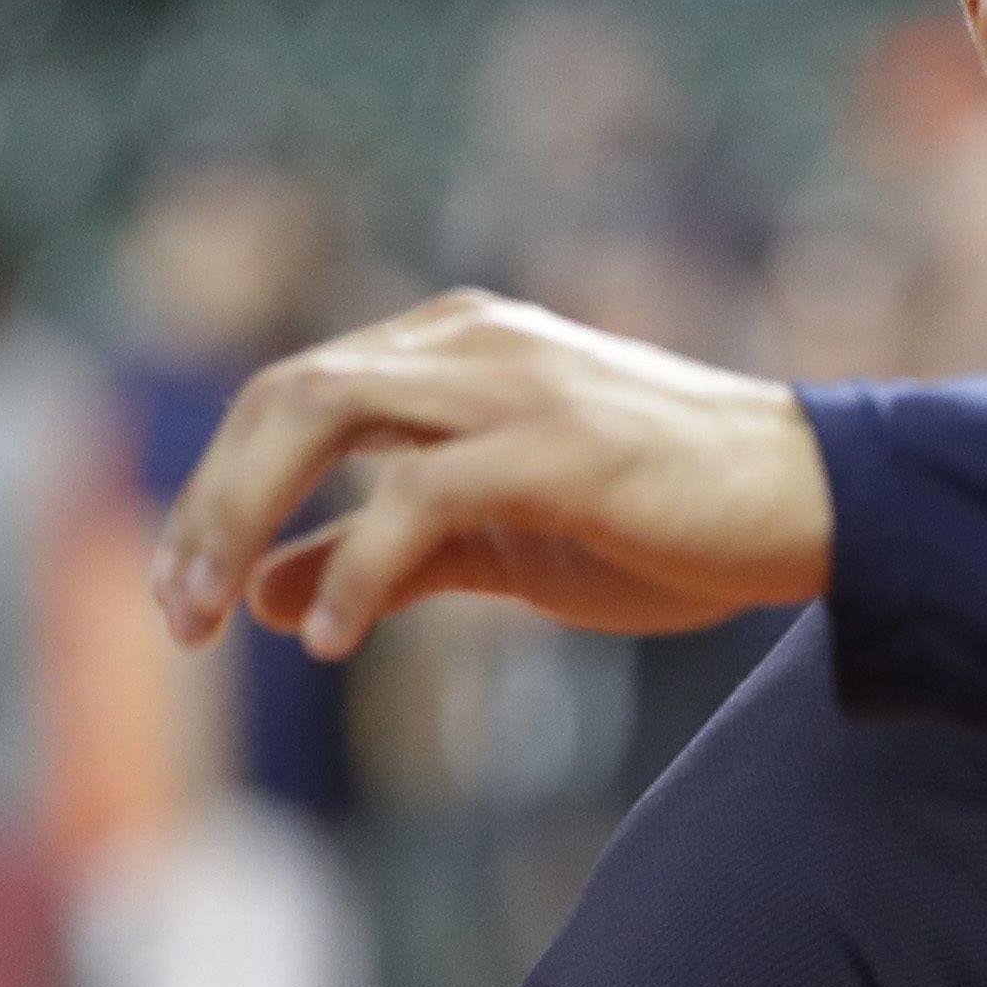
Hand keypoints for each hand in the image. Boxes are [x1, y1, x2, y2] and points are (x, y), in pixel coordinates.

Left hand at [149, 291, 832, 658]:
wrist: (812, 504)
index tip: (179, 599)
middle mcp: (472, 344)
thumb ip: (384, 553)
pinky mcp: (559, 445)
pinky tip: (336, 641)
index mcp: (456, 349)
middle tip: (174, 620)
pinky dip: (356, 568)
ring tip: (213, 622)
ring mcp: (515, 386)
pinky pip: (416, 493)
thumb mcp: (498, 540)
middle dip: (204, 508)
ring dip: (241, 517)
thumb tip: (267, 597)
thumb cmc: (667, 517)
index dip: (212, 495)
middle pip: (282, 396)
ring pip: (322, 412)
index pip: (288, 397)